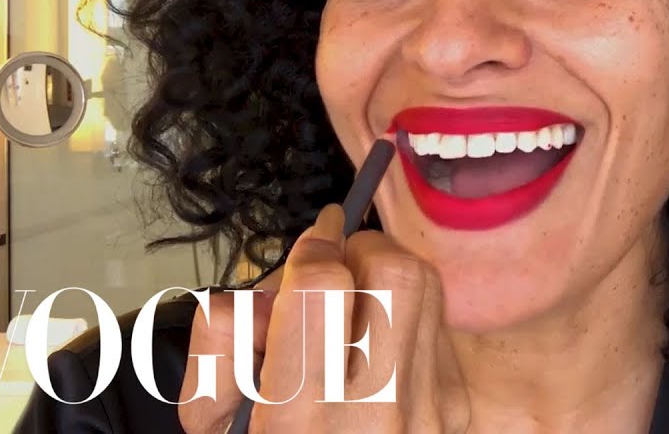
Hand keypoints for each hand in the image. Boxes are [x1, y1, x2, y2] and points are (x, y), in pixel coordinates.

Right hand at [178, 204, 469, 432]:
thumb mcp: (213, 420)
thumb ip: (223, 344)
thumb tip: (264, 288)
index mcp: (301, 420)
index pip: (324, 286)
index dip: (310, 251)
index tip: (306, 251)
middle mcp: (376, 415)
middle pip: (395, 273)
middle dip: (360, 252)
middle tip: (333, 270)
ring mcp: (428, 414)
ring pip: (427, 288)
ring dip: (387, 277)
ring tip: (354, 304)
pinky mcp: (454, 411)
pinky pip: (439, 328)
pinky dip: (408, 318)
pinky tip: (378, 347)